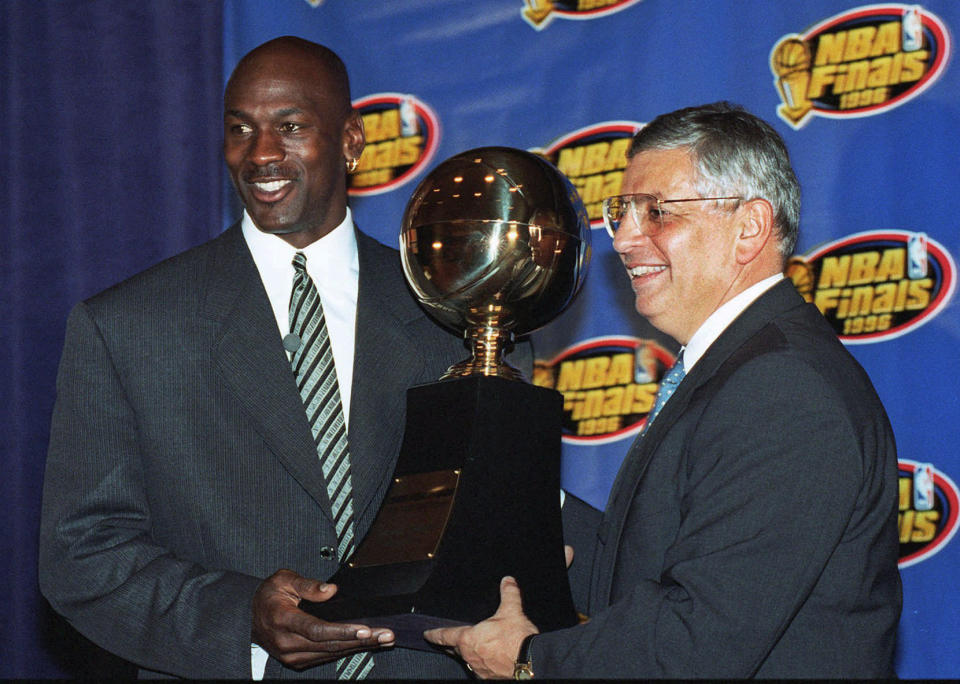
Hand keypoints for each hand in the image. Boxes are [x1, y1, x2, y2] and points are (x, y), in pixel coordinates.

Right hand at [251, 568, 393, 669]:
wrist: (249, 616)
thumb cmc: (268, 595)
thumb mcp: (283, 579)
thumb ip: (308, 585)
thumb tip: (332, 590)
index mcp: (283, 620)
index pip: (317, 629)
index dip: (342, 631)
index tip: (364, 629)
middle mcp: (287, 642)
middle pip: (330, 644)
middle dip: (362, 640)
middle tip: (386, 634)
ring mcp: (292, 655)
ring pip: (331, 653)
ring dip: (360, 647)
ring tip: (384, 639)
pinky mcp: (298, 661)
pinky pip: (327, 656)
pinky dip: (348, 650)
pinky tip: (366, 644)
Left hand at [424, 576, 537, 678]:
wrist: (531, 663)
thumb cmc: (517, 640)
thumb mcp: (512, 611)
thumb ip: (508, 594)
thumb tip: (507, 581)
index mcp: (469, 639)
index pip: (445, 635)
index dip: (435, 634)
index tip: (427, 634)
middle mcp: (470, 657)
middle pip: (454, 650)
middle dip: (451, 646)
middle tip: (447, 643)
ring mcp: (479, 670)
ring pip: (468, 661)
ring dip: (469, 655)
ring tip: (474, 649)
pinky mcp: (490, 679)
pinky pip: (481, 670)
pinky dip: (483, 664)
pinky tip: (490, 660)